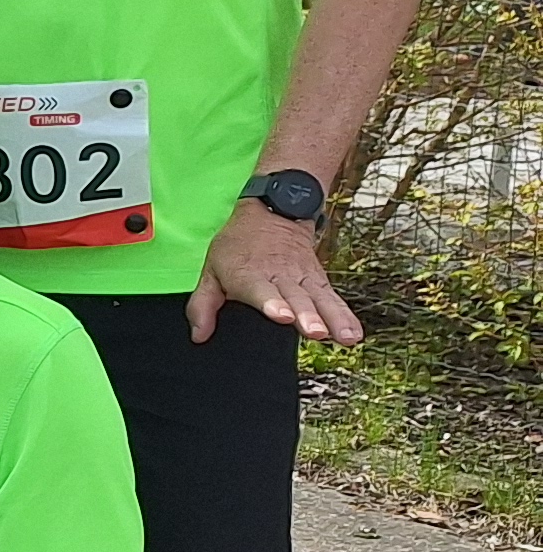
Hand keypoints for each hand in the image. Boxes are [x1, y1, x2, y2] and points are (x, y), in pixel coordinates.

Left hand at [192, 198, 361, 346]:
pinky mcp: (318, 281)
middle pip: (295, 298)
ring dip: (332, 318)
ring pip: (319, 299)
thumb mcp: (211, 270)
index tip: (282, 316)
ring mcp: (302, 279)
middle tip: (315, 332)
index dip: (272, 303)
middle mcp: (280, 277)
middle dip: (306, 315)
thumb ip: (203, 304)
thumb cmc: (237, 247)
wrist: (273, 213)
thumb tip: (198, 335)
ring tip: (344, 338)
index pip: (261, 290)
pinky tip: (353, 335)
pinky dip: (345, 316)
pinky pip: (333, 300)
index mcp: (249, 275)